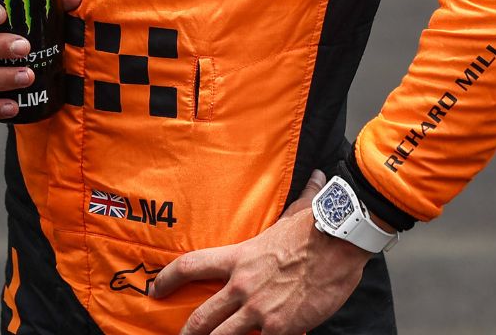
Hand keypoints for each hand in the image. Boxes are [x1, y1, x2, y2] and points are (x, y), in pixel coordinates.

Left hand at [150, 171, 371, 334]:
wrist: (340, 243)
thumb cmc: (317, 228)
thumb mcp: (297, 212)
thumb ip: (297, 198)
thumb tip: (315, 176)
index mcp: (238, 257)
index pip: (190, 266)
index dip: (167, 279)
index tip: (156, 288)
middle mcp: (242, 285)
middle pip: (201, 316)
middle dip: (188, 331)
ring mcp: (259, 310)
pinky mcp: (279, 327)